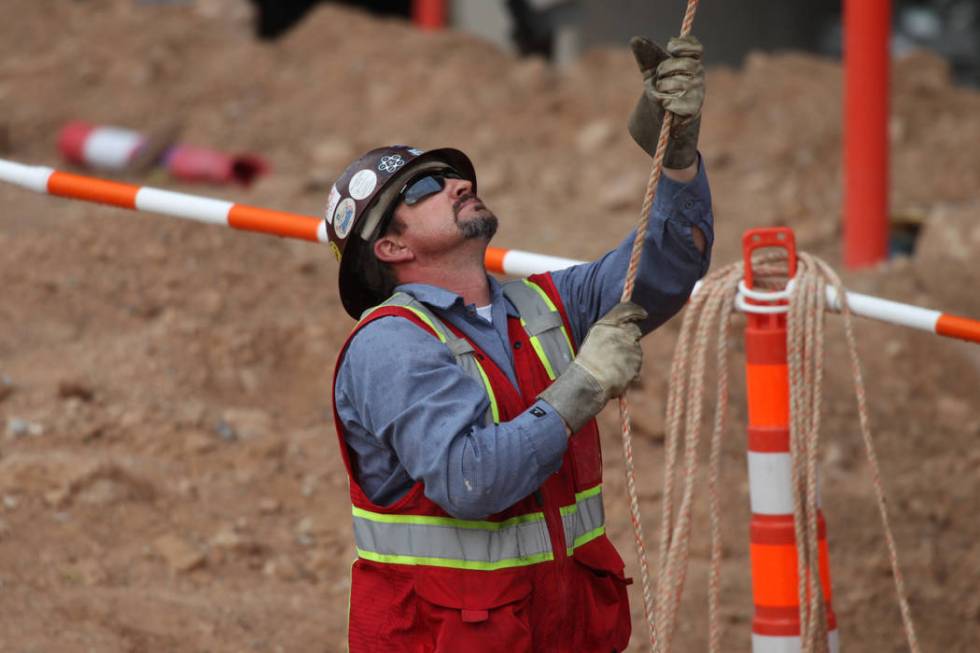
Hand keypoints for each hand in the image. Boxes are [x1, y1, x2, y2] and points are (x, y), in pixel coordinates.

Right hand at [537, 302, 646, 431]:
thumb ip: (610, 328)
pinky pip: (636, 363)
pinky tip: (616, 372)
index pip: (627, 310)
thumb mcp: (595, 338)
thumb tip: (626, 319)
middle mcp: (620, 332)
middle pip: (635, 330)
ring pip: (636, 349)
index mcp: (606, 324)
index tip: (643, 314)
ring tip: (612, 365)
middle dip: (631, 337)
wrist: (588, 382)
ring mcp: (630, 347)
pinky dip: (630, 368)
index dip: (637, 311)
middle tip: (620, 348)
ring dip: (628, 355)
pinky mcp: (636, 361)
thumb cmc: (587, 362)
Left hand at [627, 34, 703, 168]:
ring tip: (663, 102)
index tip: (667, 49)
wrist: (662, 148)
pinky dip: (669, 106)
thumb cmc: (655, 115)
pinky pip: (680, 103)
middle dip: (665, 72)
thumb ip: (647, 62)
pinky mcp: (693, 113)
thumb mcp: (649, 84)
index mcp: (687, 70)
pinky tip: (667, 113)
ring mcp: (697, 96)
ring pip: (681, 82)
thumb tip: (635, 39)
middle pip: (684, 63)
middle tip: (659, 85)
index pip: (692, 48)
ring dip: (664, 92)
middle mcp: (696, 80)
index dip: (681, 45)